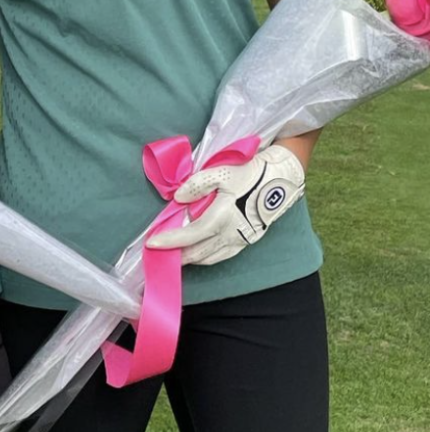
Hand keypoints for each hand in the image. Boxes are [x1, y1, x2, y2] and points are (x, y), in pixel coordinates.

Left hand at [147, 144, 304, 265]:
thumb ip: (197, 185)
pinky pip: (222, 255)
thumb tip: (178, 199)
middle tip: (159, 254)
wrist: (280, 179)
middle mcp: (232, 234)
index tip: (152, 243)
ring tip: (175, 255)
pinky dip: (206, 257)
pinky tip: (198, 252)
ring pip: (211, 257)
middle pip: (199, 252)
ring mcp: (241, 240)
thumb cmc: (249, 174)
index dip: (170, 240)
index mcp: (223, 217)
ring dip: (191, 259)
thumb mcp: (221, 172)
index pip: (190, 235)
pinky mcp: (248, 241)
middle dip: (177, 255)